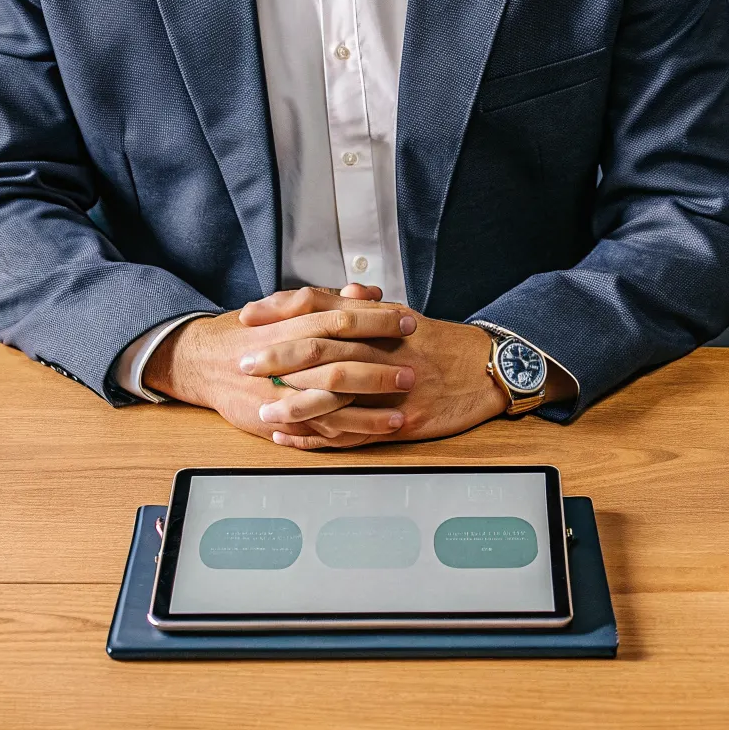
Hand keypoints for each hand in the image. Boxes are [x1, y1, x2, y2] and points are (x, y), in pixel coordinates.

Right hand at [145, 286, 418, 446]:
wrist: (202, 363)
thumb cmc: (249, 333)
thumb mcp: (284, 307)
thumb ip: (328, 299)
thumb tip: (367, 292)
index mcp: (289, 326)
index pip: (340, 319)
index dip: (377, 321)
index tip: (408, 322)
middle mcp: (286, 361)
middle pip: (340, 364)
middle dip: (380, 370)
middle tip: (411, 372)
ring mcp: (281, 395)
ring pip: (331, 405)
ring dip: (369, 412)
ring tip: (400, 414)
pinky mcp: (277, 420)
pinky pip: (316, 432)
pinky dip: (345, 435)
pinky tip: (371, 436)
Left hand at [238, 290, 509, 448]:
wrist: (487, 370)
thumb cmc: (439, 344)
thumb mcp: (403, 317)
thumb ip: (365, 307)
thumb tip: (340, 291)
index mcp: (377, 321)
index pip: (319, 308)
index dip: (280, 311)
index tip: (248, 316)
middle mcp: (381, 351)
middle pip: (320, 351)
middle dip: (277, 357)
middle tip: (242, 362)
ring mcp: (390, 389)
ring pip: (334, 397)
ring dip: (294, 404)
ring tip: (262, 410)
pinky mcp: (401, 421)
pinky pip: (352, 433)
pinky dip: (318, 437)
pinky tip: (291, 438)